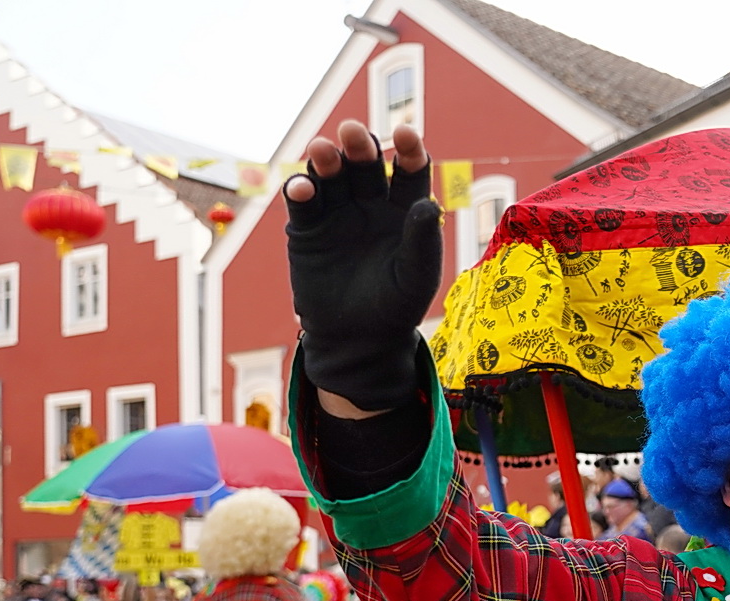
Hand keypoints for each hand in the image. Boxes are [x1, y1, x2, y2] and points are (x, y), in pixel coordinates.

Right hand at [285, 120, 441, 416]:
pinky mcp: (307, 228)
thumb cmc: (397, 307)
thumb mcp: (416, 276)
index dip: (408, 150)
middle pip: (365, 164)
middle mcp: (371, 202)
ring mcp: (337, 212)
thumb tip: (429, 205)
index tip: (405, 134)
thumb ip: (422, 241)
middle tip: (352, 132)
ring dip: (325, 158)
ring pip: (330, 174)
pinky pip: (302, 201)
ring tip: (323, 150)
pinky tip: (303, 187)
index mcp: (404, 208)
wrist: (358, 339)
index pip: (409, 170)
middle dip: (360, 144)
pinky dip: (300, 189)